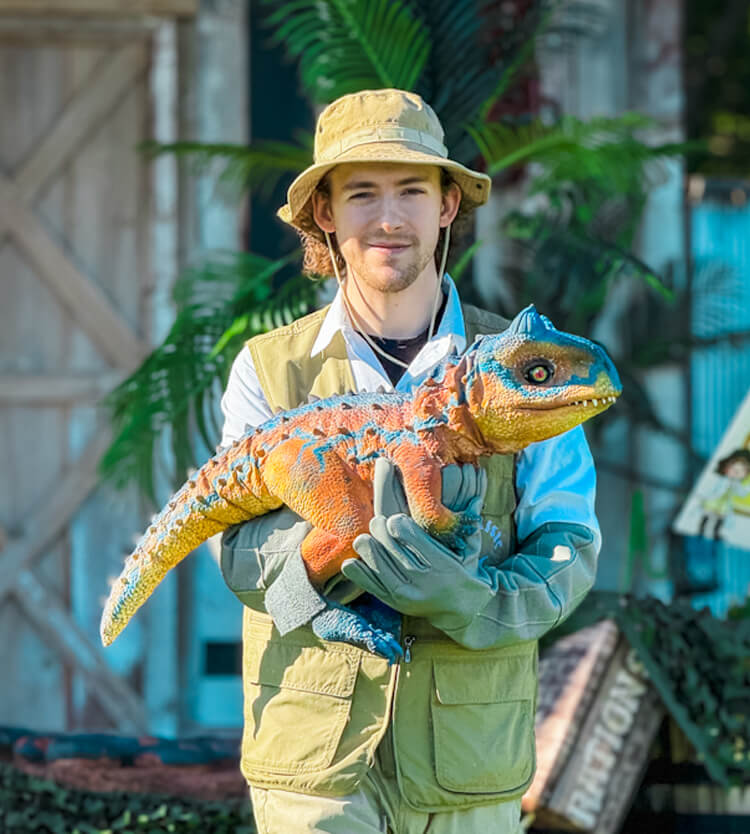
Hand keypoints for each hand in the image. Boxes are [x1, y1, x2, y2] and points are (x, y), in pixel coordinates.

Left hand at [342, 459, 493, 629]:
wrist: (461, 612)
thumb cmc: (463, 573)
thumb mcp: (470, 551)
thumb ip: (466, 528)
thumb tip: (476, 497)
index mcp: (445, 568)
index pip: (418, 543)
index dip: (401, 527)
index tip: (394, 517)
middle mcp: (426, 585)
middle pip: (395, 552)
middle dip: (382, 533)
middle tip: (377, 521)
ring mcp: (408, 597)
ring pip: (380, 567)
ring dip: (370, 549)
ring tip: (365, 537)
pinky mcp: (394, 604)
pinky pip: (371, 586)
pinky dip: (359, 572)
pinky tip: (353, 561)